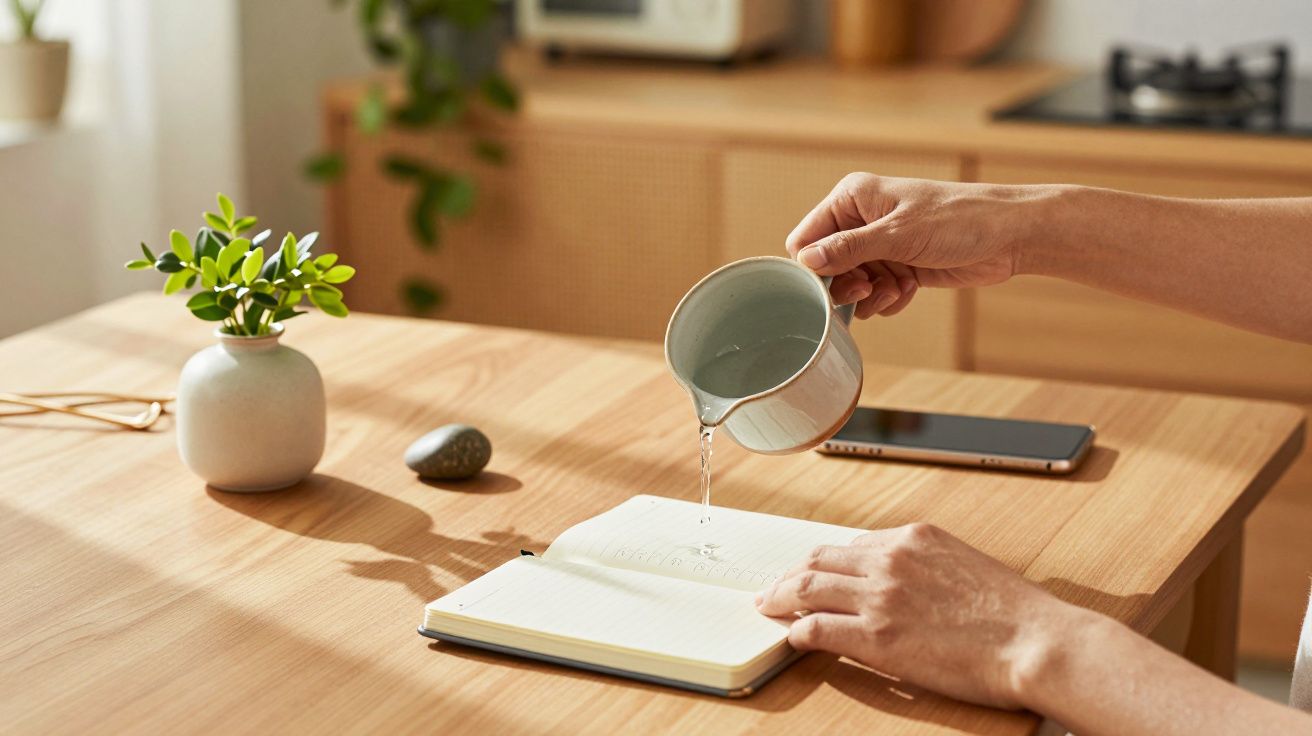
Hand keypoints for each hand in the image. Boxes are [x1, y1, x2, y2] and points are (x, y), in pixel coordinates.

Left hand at [755, 522, 1078, 709]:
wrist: (1035, 642)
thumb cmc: (1016, 615)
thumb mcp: (965, 566)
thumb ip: (927, 566)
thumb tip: (903, 583)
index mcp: (915, 536)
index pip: (852, 544)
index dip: (826, 562)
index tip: (814, 573)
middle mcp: (891, 558)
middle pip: (820, 559)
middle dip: (792, 574)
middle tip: (776, 589)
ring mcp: (880, 595)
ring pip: (808, 587)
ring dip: (782, 597)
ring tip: (769, 607)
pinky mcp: (876, 635)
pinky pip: (816, 628)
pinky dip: (797, 631)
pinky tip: (792, 638)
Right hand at [785, 174, 1038, 318]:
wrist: (1009, 236)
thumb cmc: (959, 220)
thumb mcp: (899, 234)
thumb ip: (849, 248)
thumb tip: (806, 260)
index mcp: (852, 198)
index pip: (806, 239)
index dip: (814, 267)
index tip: (837, 282)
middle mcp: (861, 220)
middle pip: (826, 267)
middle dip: (846, 285)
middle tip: (869, 290)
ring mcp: (880, 246)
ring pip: (850, 285)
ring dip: (870, 296)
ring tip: (895, 290)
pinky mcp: (898, 267)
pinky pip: (874, 295)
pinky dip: (888, 300)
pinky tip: (909, 291)